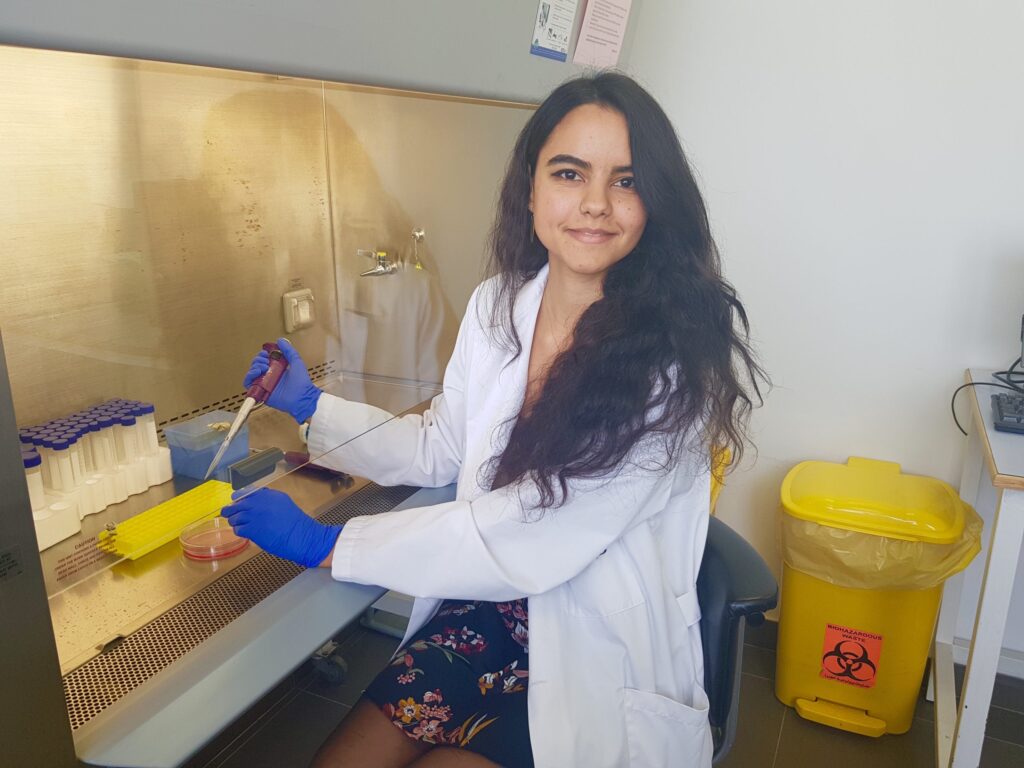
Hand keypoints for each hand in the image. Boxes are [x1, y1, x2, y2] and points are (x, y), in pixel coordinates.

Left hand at [221, 487, 341, 567]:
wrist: (301, 536)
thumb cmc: (295, 523)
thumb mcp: (283, 503)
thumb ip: (269, 500)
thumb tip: (254, 501)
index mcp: (268, 495)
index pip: (246, 492)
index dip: (238, 498)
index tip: (235, 501)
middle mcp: (260, 503)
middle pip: (237, 504)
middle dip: (230, 510)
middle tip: (227, 513)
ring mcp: (255, 516)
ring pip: (235, 517)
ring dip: (234, 521)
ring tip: (237, 525)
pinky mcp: (252, 530)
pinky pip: (238, 529)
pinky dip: (239, 531)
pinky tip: (244, 532)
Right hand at [243, 338, 321, 422]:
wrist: (302, 397)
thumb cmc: (302, 382)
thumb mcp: (296, 361)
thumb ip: (289, 351)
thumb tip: (280, 341)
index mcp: (277, 369)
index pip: (264, 360)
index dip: (262, 355)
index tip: (265, 353)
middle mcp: (270, 377)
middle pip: (256, 365)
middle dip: (258, 360)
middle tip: (265, 360)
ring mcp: (265, 384)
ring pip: (251, 374)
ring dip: (254, 367)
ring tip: (263, 367)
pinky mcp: (261, 392)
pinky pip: (249, 384)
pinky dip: (249, 376)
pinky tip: (257, 372)